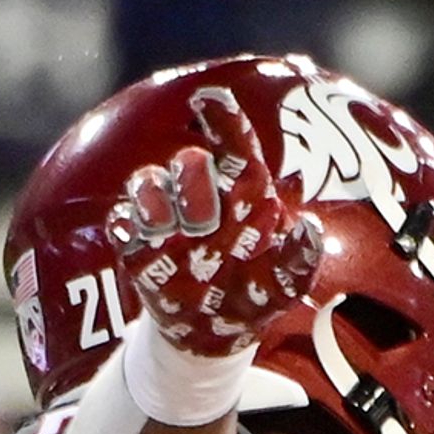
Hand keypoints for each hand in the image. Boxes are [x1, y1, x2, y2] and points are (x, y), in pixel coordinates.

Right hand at [105, 86, 325, 359]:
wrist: (218, 332)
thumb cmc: (254, 294)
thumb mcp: (284, 284)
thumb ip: (300, 258)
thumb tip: (309, 228)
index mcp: (239, 195)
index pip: (235, 151)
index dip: (224, 123)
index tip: (210, 101)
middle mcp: (198, 198)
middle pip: (191, 168)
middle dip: (197, 177)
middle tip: (203, 194)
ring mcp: (164, 221)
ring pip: (149, 187)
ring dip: (156, 197)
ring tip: (170, 222)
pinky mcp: (135, 246)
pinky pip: (123, 226)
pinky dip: (129, 228)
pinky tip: (138, 238)